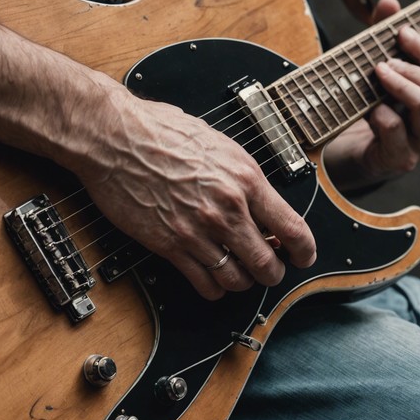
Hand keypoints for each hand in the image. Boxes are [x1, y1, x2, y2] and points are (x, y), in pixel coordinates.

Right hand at [78, 86, 316, 299]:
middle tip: (270, 269)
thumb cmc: (160, 131)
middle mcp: (226, 208)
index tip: (303, 256)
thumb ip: (242, 176)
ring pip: (237, 278)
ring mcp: (198, 230)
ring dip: (243, 282)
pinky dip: (214, 288)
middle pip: (267, 263)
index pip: (292, 228)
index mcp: (245, 179)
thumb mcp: (219, 144)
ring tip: (240, 274)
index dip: (304, 250)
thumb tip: (260, 200)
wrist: (115, 137)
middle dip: (273, 272)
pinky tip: (214, 279)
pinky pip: (204, 283)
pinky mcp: (170, 245)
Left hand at [324, 0, 419, 190]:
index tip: (402, 32)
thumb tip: (390, 2)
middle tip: (385, 60)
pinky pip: (396, 130)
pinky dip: (380, 113)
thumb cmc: (376, 106)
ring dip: (399, 83)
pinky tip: (367, 109)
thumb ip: (385, 36)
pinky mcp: (402, 159)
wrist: (358, 154)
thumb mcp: (381, 69)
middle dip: (413, 67)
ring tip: (378, 73)